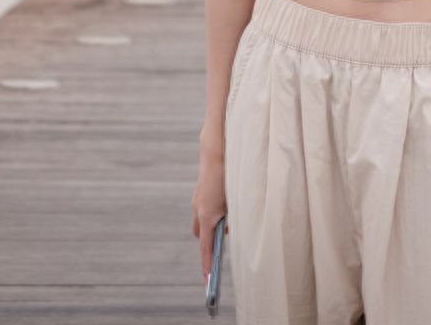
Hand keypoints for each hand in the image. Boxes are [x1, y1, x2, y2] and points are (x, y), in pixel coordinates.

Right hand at [191, 137, 227, 285]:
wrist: (216, 150)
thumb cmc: (228, 177)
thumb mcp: (233, 202)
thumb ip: (231, 221)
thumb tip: (229, 230)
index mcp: (206, 216)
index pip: (205, 247)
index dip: (207, 264)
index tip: (207, 280)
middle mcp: (198, 209)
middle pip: (201, 235)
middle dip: (209, 242)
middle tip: (223, 245)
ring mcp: (197, 199)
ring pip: (202, 220)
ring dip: (213, 225)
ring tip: (229, 219)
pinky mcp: (200, 190)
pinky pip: (204, 208)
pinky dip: (213, 212)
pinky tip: (227, 203)